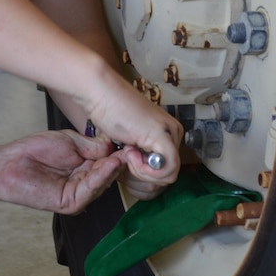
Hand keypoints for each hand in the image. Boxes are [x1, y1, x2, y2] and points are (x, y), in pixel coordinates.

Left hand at [0, 130, 126, 214]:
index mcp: (86, 167)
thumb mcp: (70, 141)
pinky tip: (111, 163)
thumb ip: (92, 145)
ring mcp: (79, 193)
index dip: (120, 152)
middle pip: (110, 173)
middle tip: (134, 149)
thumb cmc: (34, 151)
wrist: (10, 164)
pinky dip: (103, 176)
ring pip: (103, 181)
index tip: (133, 142)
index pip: (109, 161)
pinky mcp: (71, 203)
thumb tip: (114, 146)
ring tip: (124, 154)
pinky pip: (92, 189)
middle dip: (121, 160)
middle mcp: (85, 181)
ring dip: (114, 167)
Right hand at [85, 68, 182, 191]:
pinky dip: (144, 170)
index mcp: (168, 133)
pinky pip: (165, 170)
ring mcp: (171, 134)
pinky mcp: (164, 137)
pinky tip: (129, 153)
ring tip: (126, 152)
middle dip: (142, 176)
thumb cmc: (109, 112)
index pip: (165, 170)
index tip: (126, 160)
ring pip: (167, 177)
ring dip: (141, 172)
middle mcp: (174, 133)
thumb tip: (148, 182)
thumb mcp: (129, 141)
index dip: (144, 175)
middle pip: (167, 176)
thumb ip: (141, 157)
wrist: (101, 93)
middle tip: (125, 157)